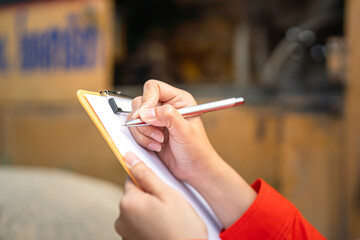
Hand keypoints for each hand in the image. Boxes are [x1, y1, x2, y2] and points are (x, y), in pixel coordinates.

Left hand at [115, 152, 206, 239]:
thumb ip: (146, 175)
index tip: (161, 187)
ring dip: (149, 210)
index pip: (132, 179)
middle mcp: (121, 219)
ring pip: (137, 210)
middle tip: (169, 205)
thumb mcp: (168, 194)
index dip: (148, 180)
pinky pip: (138, 225)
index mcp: (129, 203)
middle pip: (134, 195)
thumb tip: (130, 158)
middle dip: (149, 196)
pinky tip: (163, 228)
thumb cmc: (182, 227)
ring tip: (168, 218)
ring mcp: (125, 233)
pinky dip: (149, 224)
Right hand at [128, 80, 256, 228]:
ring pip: (134, 117)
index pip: (154, 88)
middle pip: (140, 102)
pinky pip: (134, 130)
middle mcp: (165, 106)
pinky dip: (141, 139)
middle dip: (144, 121)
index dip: (146, 101)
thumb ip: (167, 117)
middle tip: (158, 134)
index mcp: (178, 100)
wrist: (194, 170)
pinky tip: (156, 146)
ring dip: (143, 132)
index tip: (143, 116)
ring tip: (160, 142)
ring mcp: (156, 120)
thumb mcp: (185, 131)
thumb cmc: (197, 150)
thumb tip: (146, 112)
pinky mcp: (149, 131)